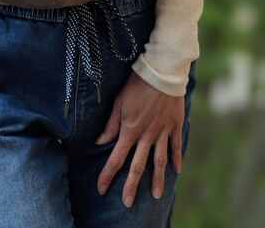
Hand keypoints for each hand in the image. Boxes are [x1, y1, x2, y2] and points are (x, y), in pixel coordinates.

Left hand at [95, 70, 184, 206]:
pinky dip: (177, 159)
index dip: (108, 174)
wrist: (161, 73)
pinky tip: (177, 171)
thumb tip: (99, 142)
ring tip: (155, 195)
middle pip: (138, 166)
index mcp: (130, 130)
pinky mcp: (175, 125)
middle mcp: (146, 135)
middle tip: (128, 203)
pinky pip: (176, 146)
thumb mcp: (119, 102)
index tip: (101, 188)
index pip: (116, 158)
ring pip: (159, 161)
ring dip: (157, 179)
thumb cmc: (136, 85)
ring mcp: (162, 132)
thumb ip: (111, 124)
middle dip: (131, 186)